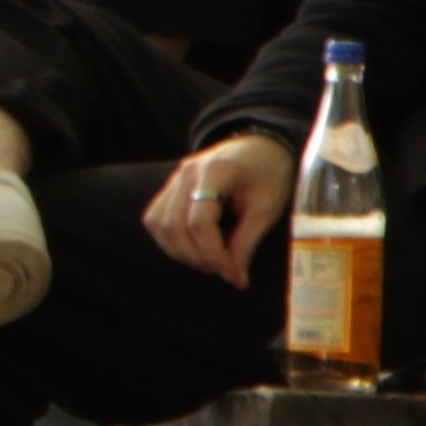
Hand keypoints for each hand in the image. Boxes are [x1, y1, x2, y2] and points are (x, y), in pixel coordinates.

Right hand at [146, 134, 295, 286]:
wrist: (260, 147)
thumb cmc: (269, 175)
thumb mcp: (267, 208)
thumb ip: (248, 242)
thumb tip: (235, 278)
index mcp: (215, 172)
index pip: (200, 221)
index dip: (213, 253)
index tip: (233, 273)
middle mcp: (186, 173)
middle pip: (175, 225)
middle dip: (197, 256)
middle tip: (222, 271)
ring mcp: (173, 179)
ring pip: (159, 224)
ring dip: (180, 251)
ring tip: (207, 262)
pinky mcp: (169, 188)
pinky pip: (155, 218)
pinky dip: (169, 240)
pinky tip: (192, 248)